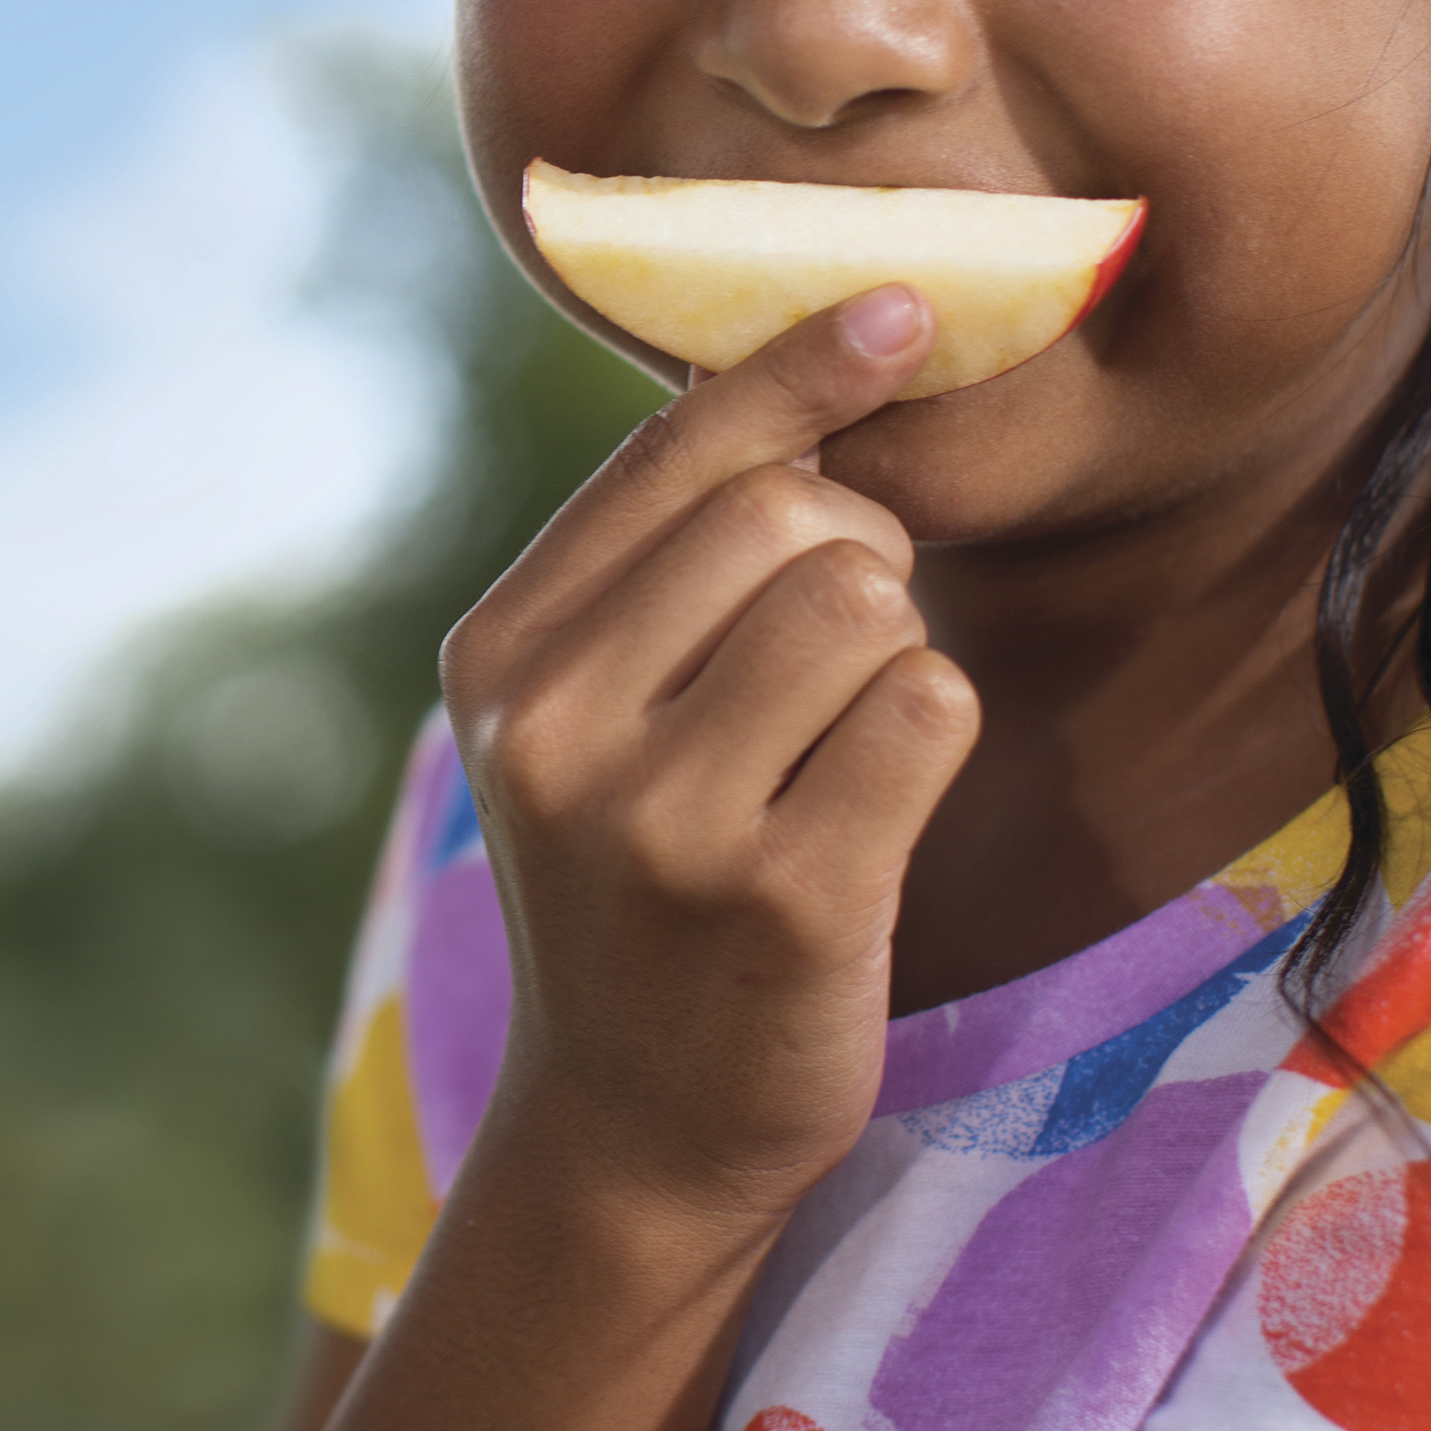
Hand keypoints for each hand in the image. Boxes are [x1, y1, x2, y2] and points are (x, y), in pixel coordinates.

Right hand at [442, 286, 979, 1236]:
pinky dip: (932, 732)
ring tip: (840, 738)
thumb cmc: (645, 880)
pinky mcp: (782, 893)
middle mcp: (554, 726)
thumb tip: (830, 352)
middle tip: (834, 651)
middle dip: (857, 550)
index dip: (802, 365)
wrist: (637, 1127)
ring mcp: (662, 818)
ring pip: (868, 600)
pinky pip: (928, 707)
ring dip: (895, 649)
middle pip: (791, 513)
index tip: (905, 304)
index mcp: (499, 656)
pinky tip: (872, 807)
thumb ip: (663, 558)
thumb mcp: (592, 714)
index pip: (674, 454)